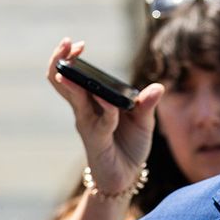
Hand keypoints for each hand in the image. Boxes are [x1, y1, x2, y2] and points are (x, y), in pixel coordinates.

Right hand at [47, 38, 163, 194]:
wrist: (127, 176)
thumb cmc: (130, 145)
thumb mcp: (143, 121)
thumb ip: (146, 104)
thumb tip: (158, 87)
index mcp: (94, 101)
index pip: (74, 76)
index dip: (72, 58)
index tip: (77, 44)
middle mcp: (85, 110)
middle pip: (62, 82)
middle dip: (61, 61)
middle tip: (67, 44)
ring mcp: (88, 124)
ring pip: (73, 97)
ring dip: (73, 80)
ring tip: (72, 63)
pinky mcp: (96, 140)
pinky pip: (101, 121)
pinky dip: (107, 109)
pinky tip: (111, 103)